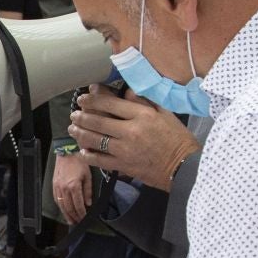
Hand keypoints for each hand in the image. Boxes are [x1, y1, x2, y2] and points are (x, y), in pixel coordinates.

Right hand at [53, 151, 92, 223]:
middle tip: (78, 222)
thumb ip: (88, 190)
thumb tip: (88, 203)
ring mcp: (57, 187)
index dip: (81, 213)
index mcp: (74, 186)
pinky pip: (56, 199)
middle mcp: (64, 188)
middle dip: (74, 216)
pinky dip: (60, 206)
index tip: (84, 218)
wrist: (67, 151)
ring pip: (61, 205)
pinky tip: (64, 209)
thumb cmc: (79, 161)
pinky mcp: (54, 184)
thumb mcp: (88, 175)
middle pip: (68, 207)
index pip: (78, 205)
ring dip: (66, 214)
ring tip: (70, 220)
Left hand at [69, 86, 201, 190]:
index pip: (111, 103)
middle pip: (98, 121)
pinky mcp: (123, 166)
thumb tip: (127, 90)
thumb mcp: (165, 114)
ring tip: (73, 129)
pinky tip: (83, 151)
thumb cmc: (177, 138)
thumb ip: (145, 101)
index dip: (94, 99)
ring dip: (80, 134)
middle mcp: (130, 131)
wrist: (185, 167)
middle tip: (74, 114)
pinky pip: (100, 160)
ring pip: (95, 140)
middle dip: (82, 116)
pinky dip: (89, 155)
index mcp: (142, 116)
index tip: (84, 97)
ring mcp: (125, 150)